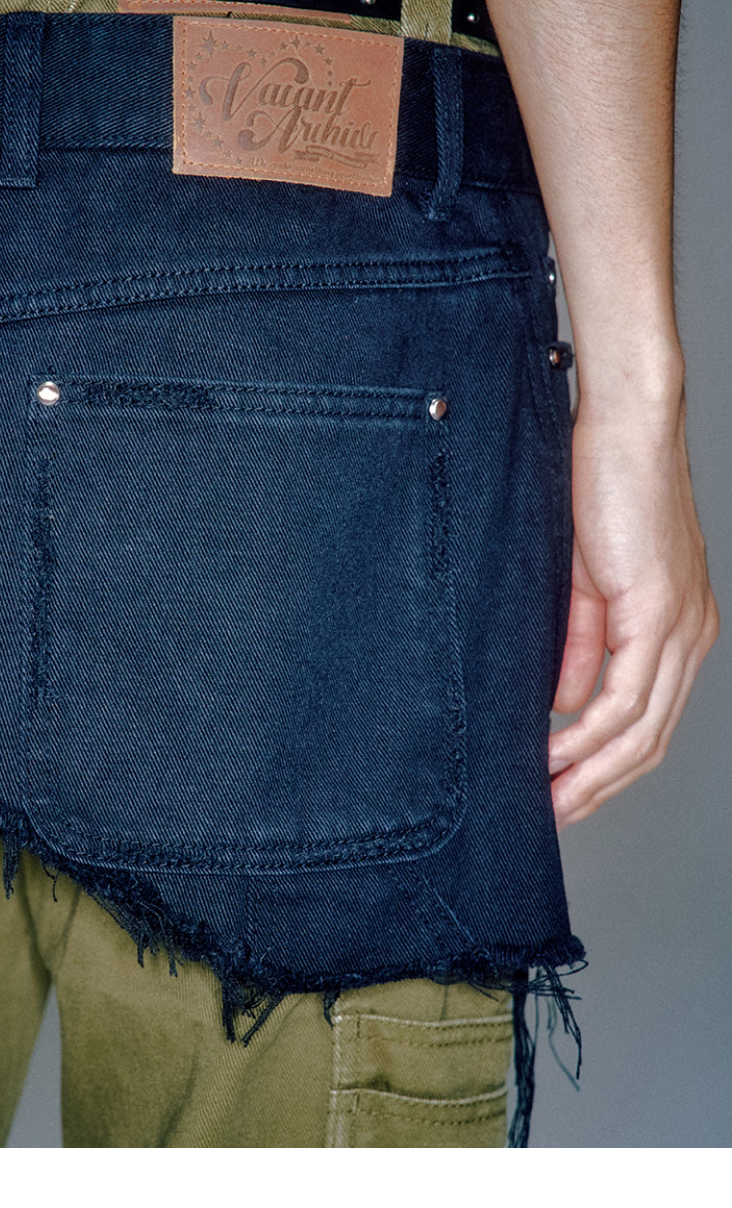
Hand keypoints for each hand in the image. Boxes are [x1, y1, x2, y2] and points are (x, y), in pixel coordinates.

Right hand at [548, 363, 718, 817]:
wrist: (626, 422)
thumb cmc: (606, 482)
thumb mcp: (589, 578)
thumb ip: (583, 641)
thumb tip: (567, 704)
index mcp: (682, 628)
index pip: (652, 722)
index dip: (610, 767)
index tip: (566, 792)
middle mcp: (691, 636)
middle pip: (651, 741)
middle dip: (600, 788)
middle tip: (551, 816)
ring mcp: (680, 627)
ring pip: (640, 732)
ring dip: (590, 775)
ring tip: (546, 800)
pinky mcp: (657, 612)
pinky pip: (623, 698)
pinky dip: (587, 737)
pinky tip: (554, 754)